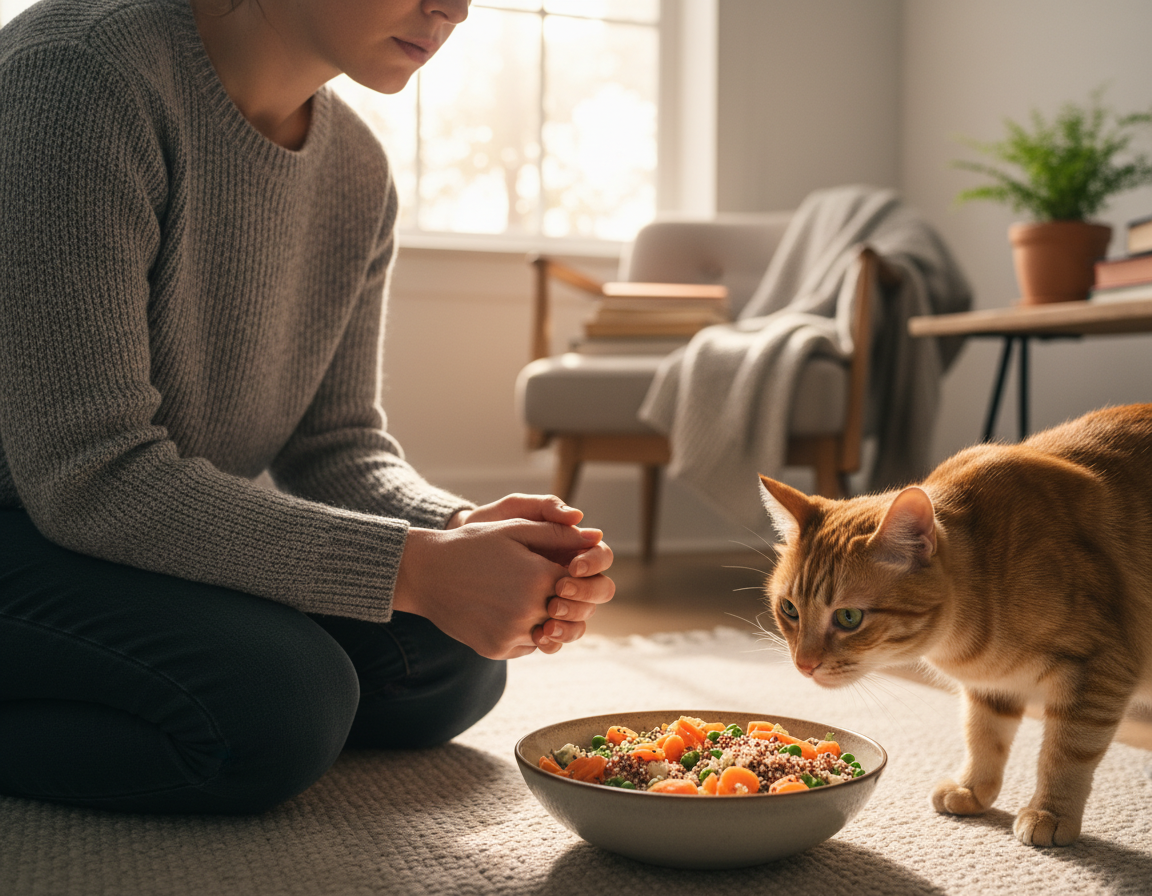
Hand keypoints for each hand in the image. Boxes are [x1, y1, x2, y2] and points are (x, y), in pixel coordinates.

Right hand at [393, 517, 612, 658]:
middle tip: (540, 587)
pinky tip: (505, 613)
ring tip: (522, 600)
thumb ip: (556, 532)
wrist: (426, 573)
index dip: (572, 576)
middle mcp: (530, 610)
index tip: (556, 569)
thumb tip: (593, 536)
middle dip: (562, 600)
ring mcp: (513, 634)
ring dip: (544, 619)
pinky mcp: (498, 650)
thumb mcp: (514, 528)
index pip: (578, 584)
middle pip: (567, 612)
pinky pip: (527, 646)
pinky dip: (524, 633)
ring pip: (549, 632)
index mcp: (540, 577)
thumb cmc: (472, 544)